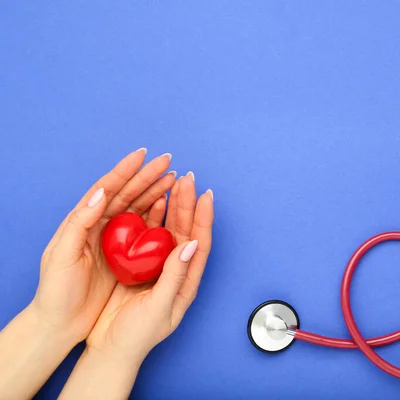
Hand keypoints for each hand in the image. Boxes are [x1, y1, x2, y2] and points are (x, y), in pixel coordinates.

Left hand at [32, 148, 176, 343]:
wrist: (60, 322)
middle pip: (126, 194)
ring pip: (137, 208)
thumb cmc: (56, 290)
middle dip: (147, 176)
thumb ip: (79, 222)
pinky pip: (144, 229)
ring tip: (173, 178)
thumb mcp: (62, 255)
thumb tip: (100, 192)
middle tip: (168, 162)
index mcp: (82, 221)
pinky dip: (156, 214)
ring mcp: (113, 240)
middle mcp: (98, 225)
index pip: (106, 189)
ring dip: (155, 191)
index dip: (124, 171)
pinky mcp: (124, 255)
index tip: (143, 155)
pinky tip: (167, 206)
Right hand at [84, 173, 213, 361]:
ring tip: (173, 183)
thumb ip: (175, 276)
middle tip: (187, 179)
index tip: (206, 194)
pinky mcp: (138, 265)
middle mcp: (175, 270)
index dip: (204, 218)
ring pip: (169, 229)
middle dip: (188, 204)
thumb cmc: (137, 335)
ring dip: (173, 206)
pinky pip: (149, 235)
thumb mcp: (159, 306)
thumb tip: (191, 244)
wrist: (110, 349)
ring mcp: (157, 266)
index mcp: (186, 281)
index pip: (200, 243)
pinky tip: (153, 202)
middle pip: (186, 230)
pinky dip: (152, 217)